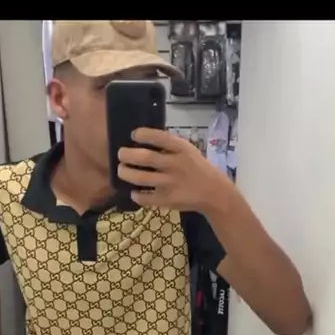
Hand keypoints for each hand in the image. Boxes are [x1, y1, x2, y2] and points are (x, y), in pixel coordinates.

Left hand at [117, 128, 231, 213]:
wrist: (214, 193)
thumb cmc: (198, 168)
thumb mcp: (188, 151)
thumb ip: (170, 146)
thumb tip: (144, 140)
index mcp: (181, 149)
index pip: (158, 137)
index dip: (142, 134)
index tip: (134, 135)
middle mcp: (174, 165)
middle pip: (144, 157)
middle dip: (127, 155)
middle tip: (121, 154)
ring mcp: (169, 183)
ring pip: (140, 178)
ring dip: (125, 173)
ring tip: (121, 170)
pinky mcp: (166, 200)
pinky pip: (144, 197)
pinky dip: (135, 194)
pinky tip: (133, 191)